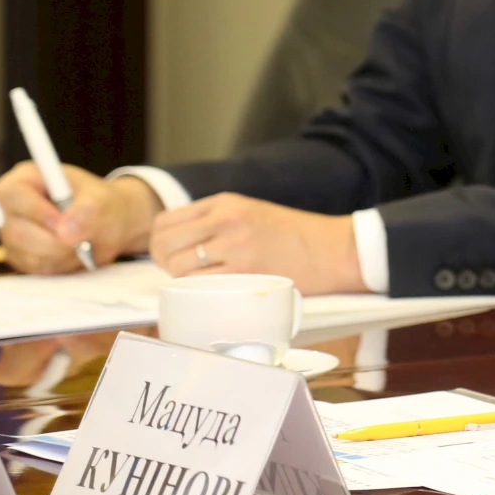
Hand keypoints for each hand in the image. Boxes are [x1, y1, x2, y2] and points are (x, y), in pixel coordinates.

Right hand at [0, 162, 156, 273]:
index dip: (35, 210)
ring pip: (29, 254)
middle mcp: (13, 207)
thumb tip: (66, 231)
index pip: (11, 194)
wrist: (108, 224)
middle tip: (84, 238)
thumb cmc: (102, 203)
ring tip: (84, 242)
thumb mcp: (103, 199)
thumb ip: (88, 210)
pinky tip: (75, 253)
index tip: (62, 221)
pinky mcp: (21, 257)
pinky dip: (61, 264)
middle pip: (18, 232)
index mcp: (25, 179)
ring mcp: (13, 234)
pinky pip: (36, 268)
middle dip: (56, 240)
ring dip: (62, 254)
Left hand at [149, 192, 364, 294]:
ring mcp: (235, 245)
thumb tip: (178, 245)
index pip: (166, 221)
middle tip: (180, 273)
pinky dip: (197, 291)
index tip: (173, 255)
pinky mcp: (244, 271)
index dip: (160, 243)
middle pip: (164, 242)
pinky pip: (198, 284)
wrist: (334, 249)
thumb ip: (216, 221)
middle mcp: (226, 219)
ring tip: (201, 283)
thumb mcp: (252, 213)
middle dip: (163, 262)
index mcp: (226, 202)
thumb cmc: (296, 236)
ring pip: (177, 265)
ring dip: (180, 279)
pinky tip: (213, 291)